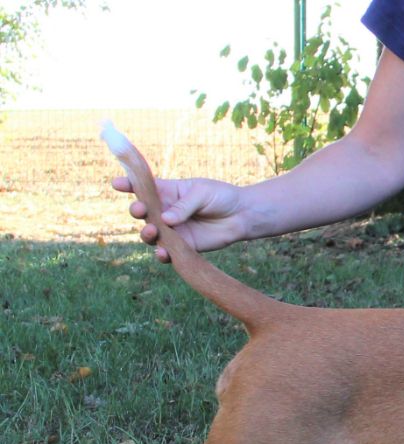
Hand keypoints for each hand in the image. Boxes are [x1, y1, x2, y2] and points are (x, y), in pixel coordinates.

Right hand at [112, 176, 246, 262]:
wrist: (242, 215)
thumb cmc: (221, 197)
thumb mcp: (202, 193)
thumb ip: (184, 205)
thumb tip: (166, 220)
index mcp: (168, 192)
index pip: (144, 188)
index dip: (129, 185)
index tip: (116, 184)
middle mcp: (165, 211)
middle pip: (143, 213)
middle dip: (137, 211)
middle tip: (140, 211)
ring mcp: (173, 230)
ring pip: (151, 235)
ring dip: (147, 234)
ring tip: (152, 231)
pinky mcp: (183, 246)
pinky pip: (168, 252)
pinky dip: (163, 254)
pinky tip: (163, 253)